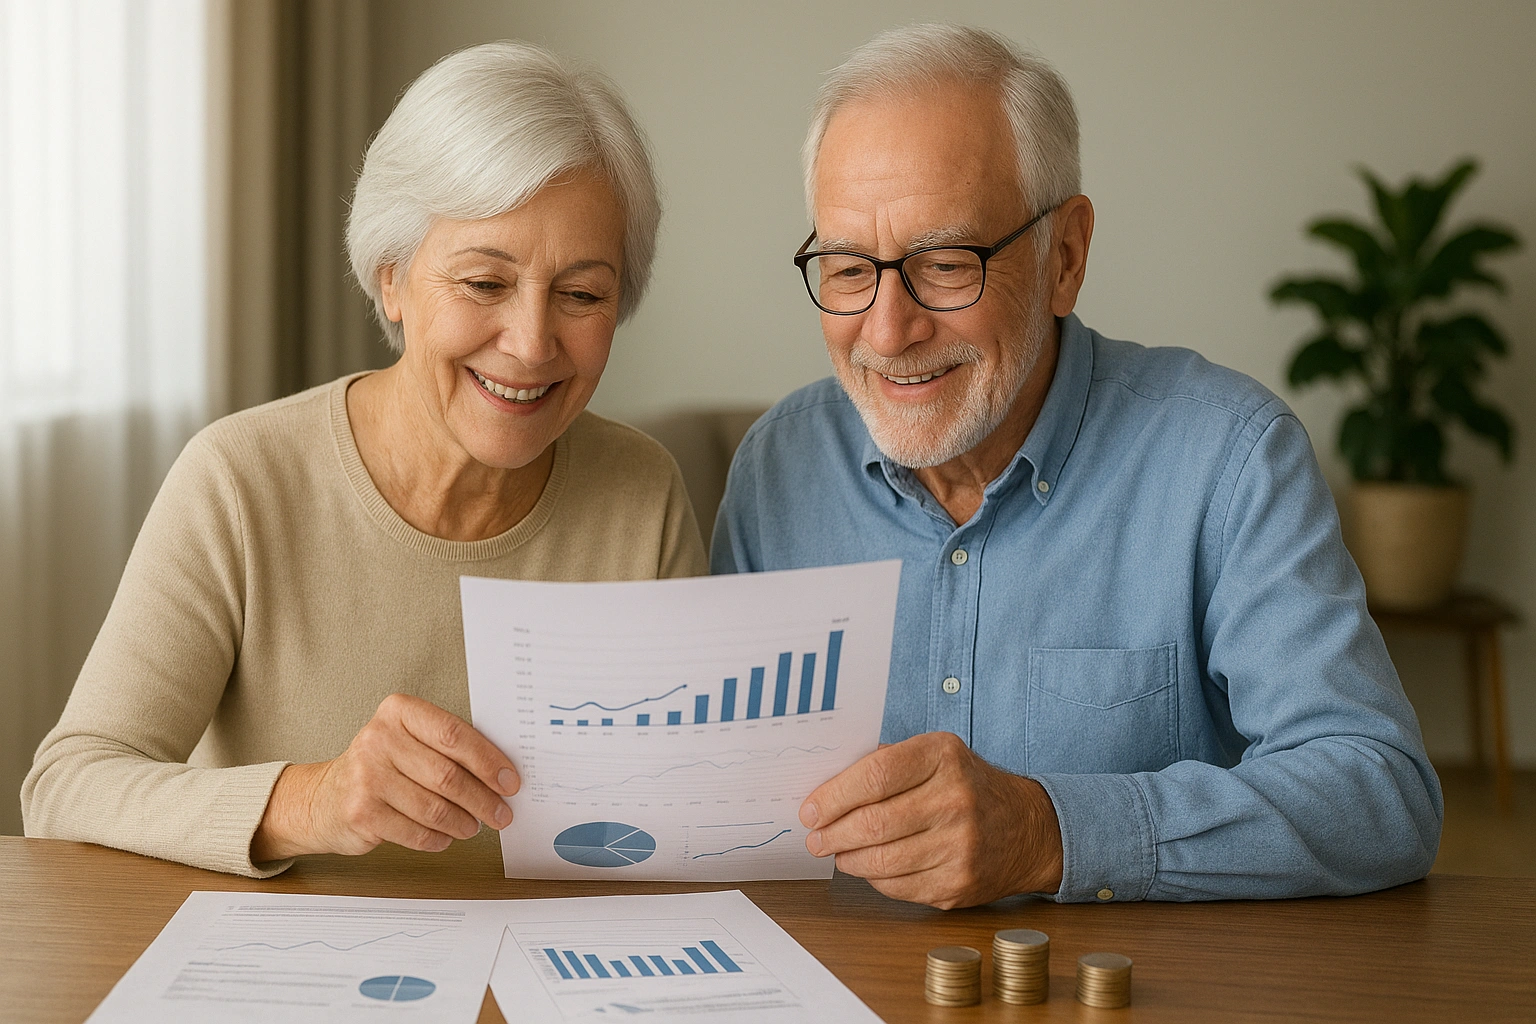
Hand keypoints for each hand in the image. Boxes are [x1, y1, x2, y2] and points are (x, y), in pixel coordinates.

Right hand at [251, 693, 518, 860]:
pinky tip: (445, 837)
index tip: (510, 782)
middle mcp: (378, 738)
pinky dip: (439, 839)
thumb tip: (502, 774)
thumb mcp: (409, 742)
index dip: (488, 760)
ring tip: (473, 826)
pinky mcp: (361, 812)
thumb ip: (449, 749)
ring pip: (434, 808)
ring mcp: (366, 776)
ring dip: (463, 822)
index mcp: (398, 711)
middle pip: (448, 775)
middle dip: (483, 800)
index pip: (454, 734)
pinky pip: (416, 832)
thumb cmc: (382, 768)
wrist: (323, 798)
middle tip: (502, 814)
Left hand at [799, 732, 1062, 908]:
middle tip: (816, 838)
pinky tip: (871, 867)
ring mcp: (960, 846)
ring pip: (881, 861)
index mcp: (943, 757)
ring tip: (838, 852)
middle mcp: (955, 799)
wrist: (1027, 828)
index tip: (811, 810)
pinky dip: (875, 879)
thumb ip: (887, 764)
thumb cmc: (967, 787)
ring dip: (848, 860)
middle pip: (873, 823)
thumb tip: (826, 789)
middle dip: (832, 834)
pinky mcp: (958, 884)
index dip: (834, 796)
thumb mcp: (936, 756)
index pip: (875, 775)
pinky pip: (898, 887)